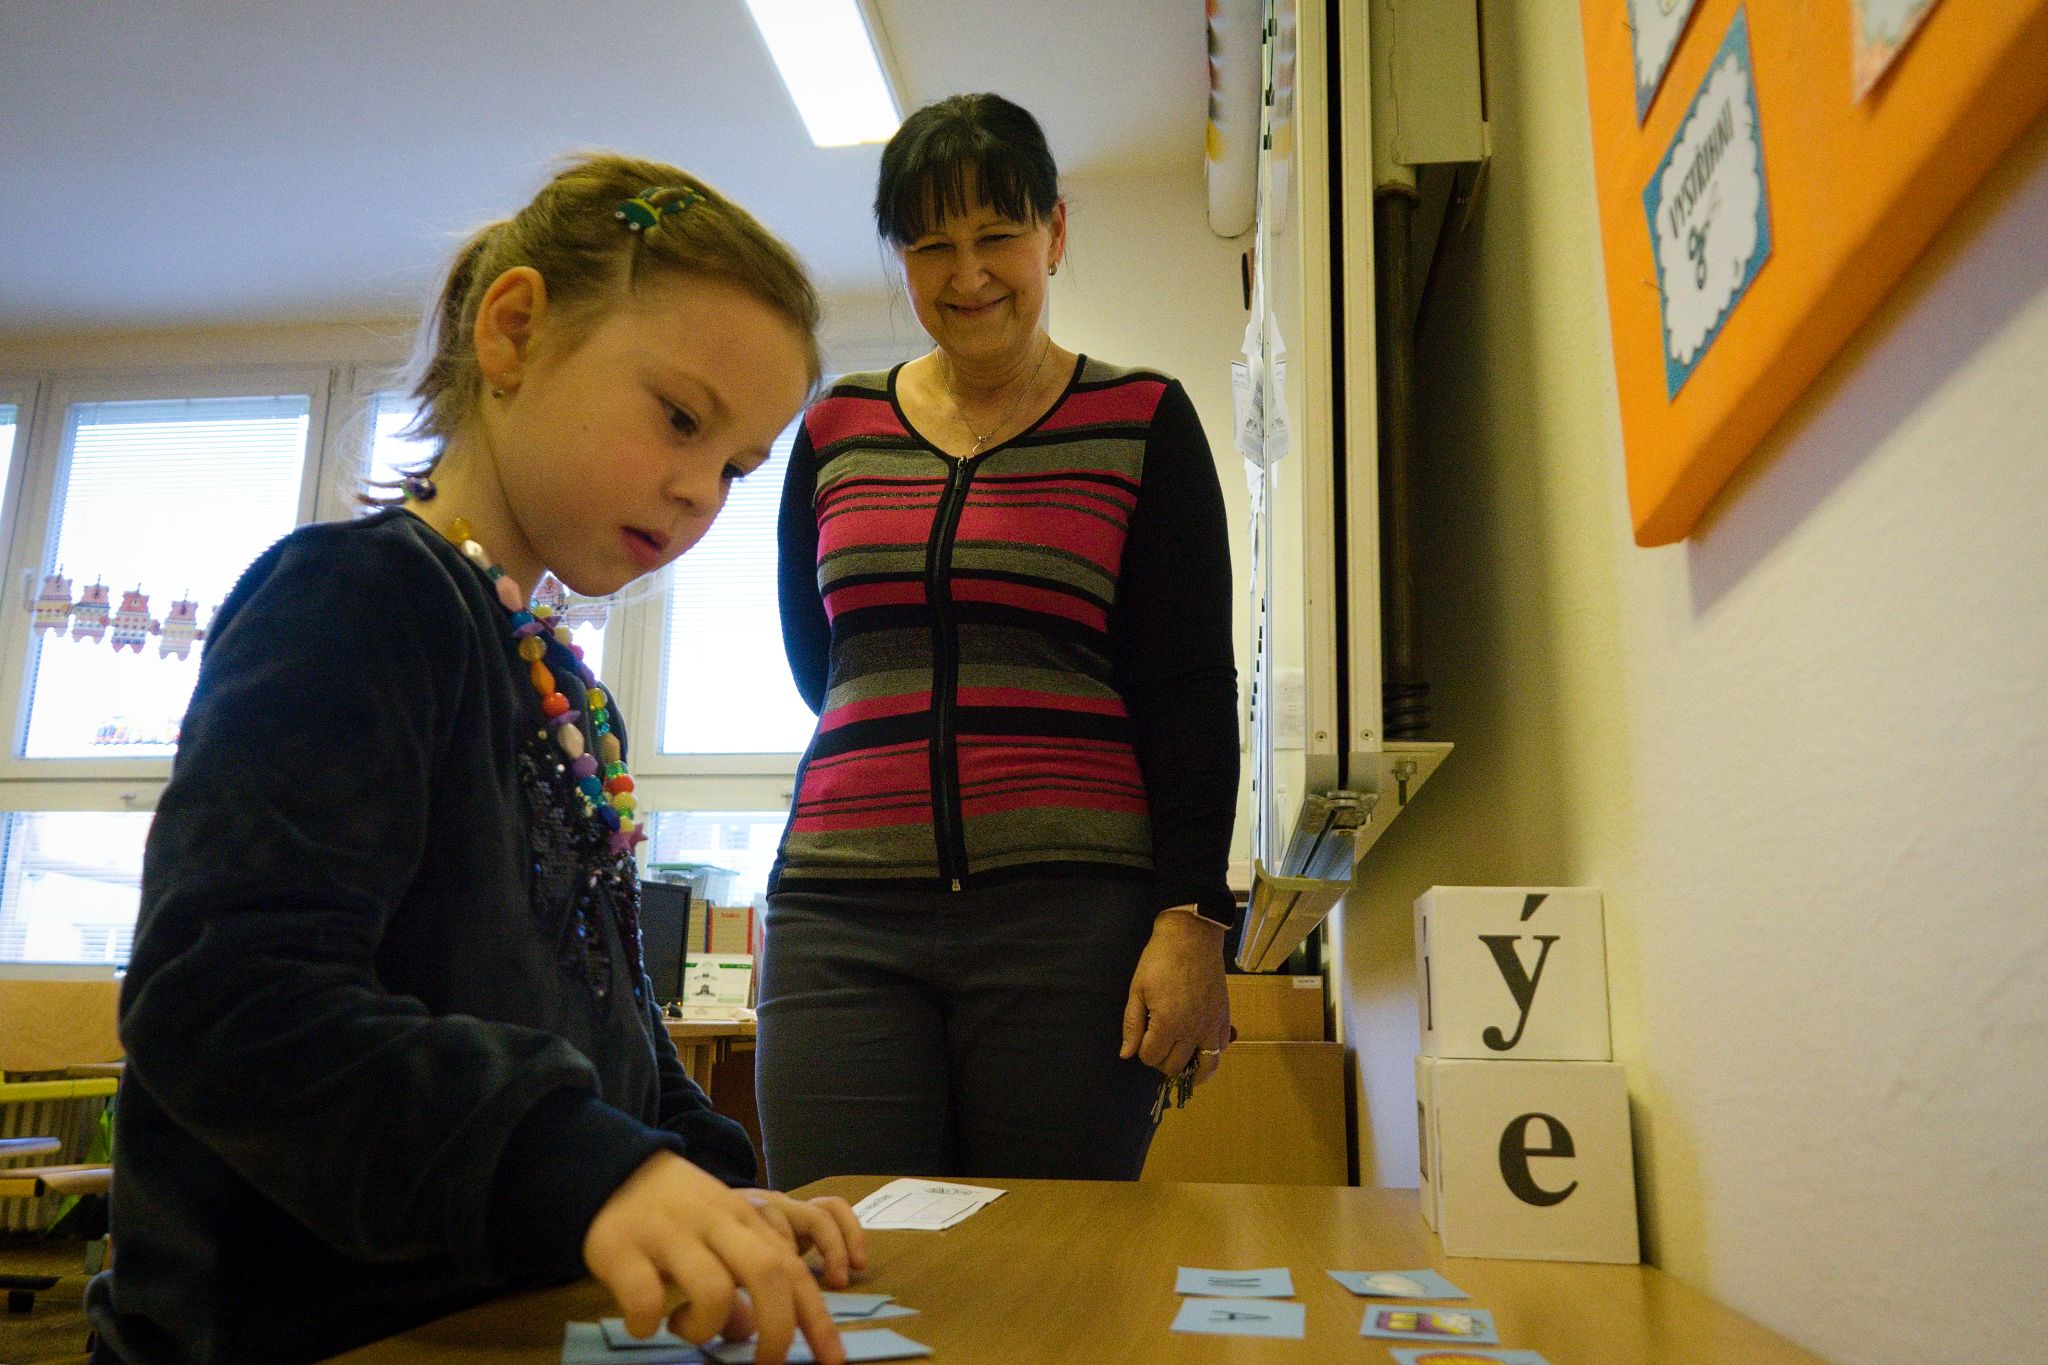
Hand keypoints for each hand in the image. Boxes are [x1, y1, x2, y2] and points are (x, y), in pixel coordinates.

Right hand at [583, 1151, 844, 1364]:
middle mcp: (715, 1223)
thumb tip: (747, 1333)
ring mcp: (669, 1233)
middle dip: (777, 1330)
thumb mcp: (719, 1239)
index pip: (793, 1270)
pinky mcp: (621, 1247)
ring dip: (704, 1328)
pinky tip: (644, 1322)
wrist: (614, 1169)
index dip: (817, 1319)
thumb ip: (743, 1279)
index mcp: (745, 1222)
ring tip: (683, 1326)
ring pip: (712, 1290)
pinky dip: (648, 1323)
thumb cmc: (677, 1213)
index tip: (833, 1360)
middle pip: (767, 1273)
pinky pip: (645, 1299)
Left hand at [1120, 908, 1232, 1085]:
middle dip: (1162, 1060)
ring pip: (1206, 1066)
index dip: (1142, 1051)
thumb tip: (1127, 1054)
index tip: (1142, 1037)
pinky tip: (1200, 1047)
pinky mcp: (1224, 1017)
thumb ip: (1132, 1025)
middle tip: (1157, 1044)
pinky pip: (1221, 1048)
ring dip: (1192, 1070)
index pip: (1151, 1057)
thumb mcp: (1137, 990)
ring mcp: (1211, 1025)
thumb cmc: (1160, 960)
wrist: (1192, 938)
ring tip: (1183, 1065)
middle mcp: (1192, 1030)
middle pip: (1175, 1066)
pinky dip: (1211, 1053)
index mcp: (1168, 1024)